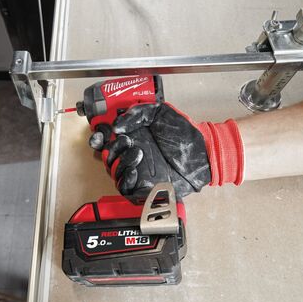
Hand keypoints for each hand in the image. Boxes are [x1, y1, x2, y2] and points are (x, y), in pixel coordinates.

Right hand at [89, 103, 243, 198]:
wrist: (203, 153)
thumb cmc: (185, 134)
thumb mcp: (160, 112)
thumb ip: (137, 113)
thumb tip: (117, 126)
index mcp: (133, 136)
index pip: (107, 139)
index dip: (99, 137)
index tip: (101, 135)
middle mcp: (132, 153)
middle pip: (107, 156)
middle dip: (112, 149)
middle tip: (125, 142)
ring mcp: (138, 171)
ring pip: (114, 171)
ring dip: (120, 162)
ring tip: (137, 153)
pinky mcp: (144, 187)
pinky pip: (125, 188)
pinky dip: (125, 180)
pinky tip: (134, 170)